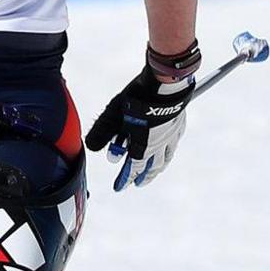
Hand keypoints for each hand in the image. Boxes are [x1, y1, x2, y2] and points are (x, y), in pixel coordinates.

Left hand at [85, 64, 193, 190]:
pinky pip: (174, 142)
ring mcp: (172, 135)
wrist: (165, 83)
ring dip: (158, 166)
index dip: (125, 178)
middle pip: (153, 167)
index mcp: (144, 147)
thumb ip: (101, 133)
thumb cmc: (136, 99)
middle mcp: (161, 145)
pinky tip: (168, 144)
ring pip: (166, 156)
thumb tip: (90, 147)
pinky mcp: (179, 123)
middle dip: (144, 176)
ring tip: (155, 169)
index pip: (134, 169)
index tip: (119, 187)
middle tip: (139, 182)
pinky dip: (169, 148)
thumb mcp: (113, 116)